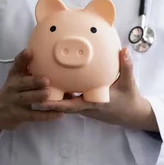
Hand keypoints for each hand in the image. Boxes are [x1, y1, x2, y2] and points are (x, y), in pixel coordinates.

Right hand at [0, 49, 62, 138]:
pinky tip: (58, 113)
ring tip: (48, 94)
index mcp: (14, 76)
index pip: (16, 65)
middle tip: (46, 79)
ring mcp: (15, 102)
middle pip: (22, 83)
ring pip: (26, 99)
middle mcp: (13, 88)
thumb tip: (45, 54)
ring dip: (37, 96)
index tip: (29, 51)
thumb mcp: (15, 77)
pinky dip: (46, 115)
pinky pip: (34, 115)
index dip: (22, 58)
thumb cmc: (12, 90)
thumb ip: (26, 67)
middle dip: (33, 81)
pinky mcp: (19, 115)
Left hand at [38, 48, 158, 131]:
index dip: (57, 105)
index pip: (72, 106)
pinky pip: (69, 98)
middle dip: (47, 99)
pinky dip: (61, 91)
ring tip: (36, 83)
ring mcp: (83, 105)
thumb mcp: (129, 83)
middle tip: (32, 90)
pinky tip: (53, 79)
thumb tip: (124, 50)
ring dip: (52, 95)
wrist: (131, 113)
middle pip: (61, 104)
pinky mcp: (84, 103)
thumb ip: (126, 66)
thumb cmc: (129, 99)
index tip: (43, 101)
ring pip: (64, 101)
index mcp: (94, 103)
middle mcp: (85, 106)